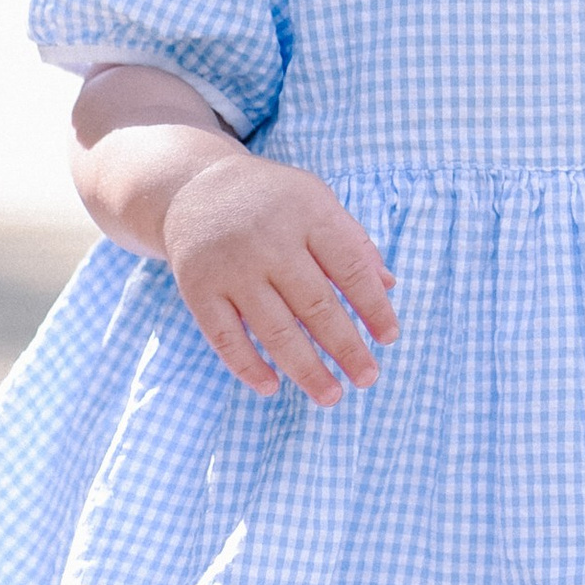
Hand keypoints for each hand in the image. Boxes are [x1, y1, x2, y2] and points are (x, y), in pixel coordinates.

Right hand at [161, 156, 398, 403]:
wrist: (194, 189)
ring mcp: (231, 267)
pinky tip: (272, 388)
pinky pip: (224, 336)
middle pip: (316, 304)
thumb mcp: (316, 203)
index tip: (390, 338)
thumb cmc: (273, 203)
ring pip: (274, 329)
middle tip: (368, 378)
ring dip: (306, 369)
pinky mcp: (197, 288)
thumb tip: (389, 287)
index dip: (373, 306)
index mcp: (308, 213)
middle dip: (346, 347)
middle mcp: (269, 240)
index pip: (350, 267)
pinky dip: (247, 366)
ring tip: (332, 396)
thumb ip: (352, 243)